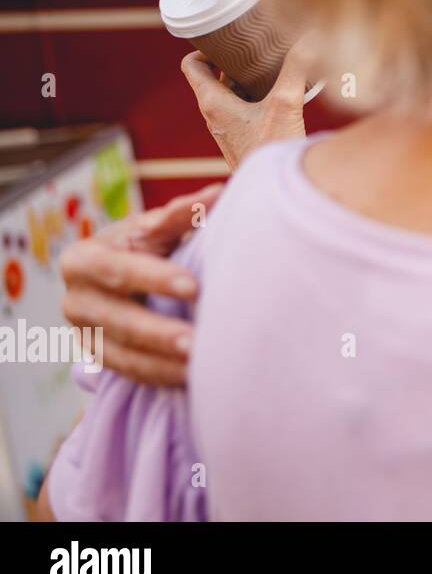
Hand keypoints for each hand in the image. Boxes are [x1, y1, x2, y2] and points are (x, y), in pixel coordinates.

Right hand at [59, 184, 221, 386]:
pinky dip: (161, 378)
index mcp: (83, 260)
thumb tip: (215, 194)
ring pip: (122, 355)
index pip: (115, 270)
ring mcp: (85, 334)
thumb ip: (179, 215)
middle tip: (197, 342)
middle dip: (158, 333)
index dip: (152, 278)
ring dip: (162, 364)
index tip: (193, 287)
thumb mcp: (154, 228)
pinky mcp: (102, 359)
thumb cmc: (146, 245)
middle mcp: (75, 300)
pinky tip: (193, 379)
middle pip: (116, 319)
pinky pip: (130, 374)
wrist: (124, 276)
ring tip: (200, 367)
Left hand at [181, 41, 310, 169]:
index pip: (191, 65)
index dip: (205, 48)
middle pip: (216, 76)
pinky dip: (258, 95)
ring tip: (272, 64)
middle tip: (257, 46)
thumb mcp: (286, 104)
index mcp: (212, 102)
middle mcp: (215, 114)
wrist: (273, 193)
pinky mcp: (244, 137)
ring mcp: (228, 127)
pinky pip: (245, 108)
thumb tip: (310, 38)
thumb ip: (297, 69)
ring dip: (249, 78)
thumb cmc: (270, 151)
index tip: (227, 39)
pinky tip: (282, 91)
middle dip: (236, 60)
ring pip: (233, 92)